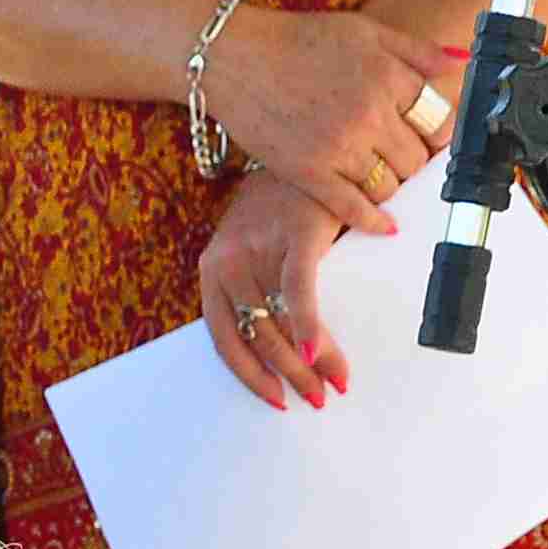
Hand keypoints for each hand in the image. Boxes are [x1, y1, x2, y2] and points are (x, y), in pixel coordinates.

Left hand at [199, 174, 350, 407]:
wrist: (307, 150)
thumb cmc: (281, 205)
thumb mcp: (254, 251)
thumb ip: (257, 292)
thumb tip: (287, 352)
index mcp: (211, 270)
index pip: (224, 339)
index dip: (250, 376)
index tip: (275, 398)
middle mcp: (228, 261)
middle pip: (258, 336)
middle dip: (291, 375)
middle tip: (318, 397)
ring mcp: (260, 247)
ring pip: (282, 322)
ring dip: (313, 361)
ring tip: (336, 380)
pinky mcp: (295, 234)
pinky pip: (299, 293)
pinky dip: (310, 328)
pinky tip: (322, 354)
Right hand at [204, 5, 455, 233]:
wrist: (236, 58)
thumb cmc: (298, 40)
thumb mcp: (364, 30)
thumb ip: (414, 49)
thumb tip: (457, 63)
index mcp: (388, 75)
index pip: (438, 120)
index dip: (439, 133)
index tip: (432, 139)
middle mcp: (369, 113)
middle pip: (417, 160)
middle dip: (415, 162)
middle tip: (406, 161)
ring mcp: (340, 147)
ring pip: (389, 188)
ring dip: (392, 188)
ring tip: (384, 178)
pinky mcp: (311, 174)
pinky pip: (354, 209)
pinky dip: (374, 221)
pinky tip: (384, 224)